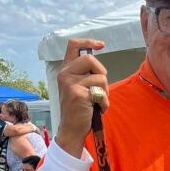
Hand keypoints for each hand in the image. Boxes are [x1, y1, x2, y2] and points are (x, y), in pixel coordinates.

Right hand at [55, 37, 108, 157]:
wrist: (71, 129)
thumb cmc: (79, 109)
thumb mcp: (78, 87)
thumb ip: (85, 74)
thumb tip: (98, 65)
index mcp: (65, 70)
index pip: (73, 45)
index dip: (88, 41)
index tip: (101, 45)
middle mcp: (65, 74)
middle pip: (90, 59)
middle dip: (102, 73)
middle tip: (100, 88)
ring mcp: (70, 84)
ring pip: (99, 77)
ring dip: (104, 91)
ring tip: (98, 101)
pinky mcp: (78, 94)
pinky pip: (100, 92)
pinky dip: (104, 102)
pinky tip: (98, 109)